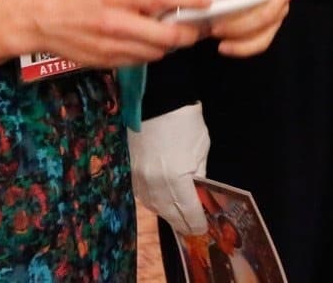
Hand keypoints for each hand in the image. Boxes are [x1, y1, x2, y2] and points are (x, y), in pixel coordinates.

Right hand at [3, 0, 205, 67]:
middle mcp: (116, 24)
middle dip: (187, 33)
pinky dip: (150, 53)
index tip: (207, 1)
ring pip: (157, 53)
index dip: (188, 1)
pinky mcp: (105, 63)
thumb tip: (164, 3)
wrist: (33, 22)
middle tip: (196, 26)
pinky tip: (148, 43)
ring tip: (174, 33)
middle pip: (167, 36)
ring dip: (170, 45)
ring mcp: (111, 48)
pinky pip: (139, 61)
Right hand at [129, 102, 210, 234]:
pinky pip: (143, 196)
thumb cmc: (186, 123)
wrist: (157, 102)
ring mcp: (140, 179)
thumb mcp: (201, 149)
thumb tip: (197, 192)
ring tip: (178, 221)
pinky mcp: (131, 172)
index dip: (195, 222)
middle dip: (181, 223)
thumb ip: (199, 175)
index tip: (202, 230)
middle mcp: (155, 183)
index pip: (187, 209)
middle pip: (168, 212)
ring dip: (167, 215)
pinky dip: (154, 203)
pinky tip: (161, 205)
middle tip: (191, 231)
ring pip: (154, 206)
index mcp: (176, 178)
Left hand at [206, 0, 294, 57]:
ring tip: (216, 32)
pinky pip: (262, 42)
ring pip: (266, 24)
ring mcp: (281, 9)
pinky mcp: (273, 28)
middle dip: (244, 16)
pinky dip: (242, 47)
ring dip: (239, 31)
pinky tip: (225, 46)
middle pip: (272, 4)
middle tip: (218, 22)